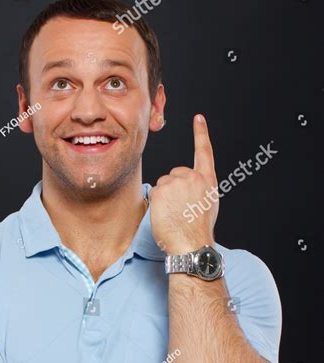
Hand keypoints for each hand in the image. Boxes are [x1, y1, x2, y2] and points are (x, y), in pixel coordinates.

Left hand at [149, 114, 218, 254]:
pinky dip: (157, 203)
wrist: (191, 243)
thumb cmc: (198, 231)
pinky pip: (154, 193)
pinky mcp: (161, 189)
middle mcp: (193, 177)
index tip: (198, 118)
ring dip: (165, 197)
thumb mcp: (208, 204)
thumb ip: (199, 189)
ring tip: (174, 214)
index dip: (201, 134)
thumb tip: (188, 188)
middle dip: (174, 188)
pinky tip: (165, 214)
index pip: (205, 152)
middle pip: (175, 174)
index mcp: (207, 181)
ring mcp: (177, 182)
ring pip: (163, 184)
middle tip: (179, 209)